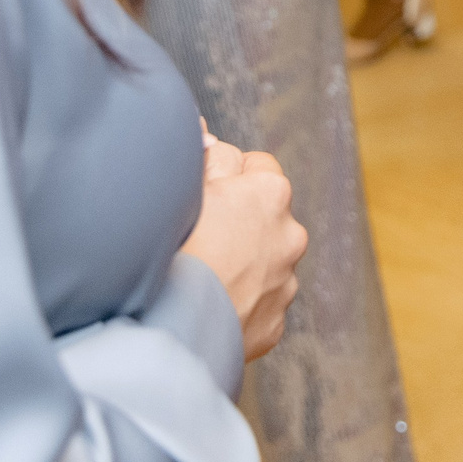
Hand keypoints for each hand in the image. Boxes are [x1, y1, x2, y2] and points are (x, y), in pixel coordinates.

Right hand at [180, 136, 308, 360]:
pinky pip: (256, 304)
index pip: (257, 165)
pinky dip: (237, 303)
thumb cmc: (172, 247)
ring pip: (263, 261)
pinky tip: (205, 304)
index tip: (202, 195)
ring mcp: (285, 283)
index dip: (226, 177)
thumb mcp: (184, 186)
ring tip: (199, 274)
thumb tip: (208, 135)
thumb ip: (203, 155)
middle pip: (264, 215)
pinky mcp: (274, 324)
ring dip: (241, 263)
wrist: (172, 327)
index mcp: (271, 192)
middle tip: (197, 235)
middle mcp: (290, 235)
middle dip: (238, 221)